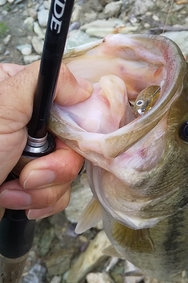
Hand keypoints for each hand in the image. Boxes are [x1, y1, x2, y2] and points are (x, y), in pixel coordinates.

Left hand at [0, 61, 91, 219]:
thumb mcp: (3, 106)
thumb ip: (45, 82)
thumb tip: (85, 87)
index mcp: (24, 94)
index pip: (72, 102)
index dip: (76, 126)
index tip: (64, 141)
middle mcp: (31, 122)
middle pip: (74, 141)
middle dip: (55, 165)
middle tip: (29, 173)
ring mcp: (33, 153)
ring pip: (69, 169)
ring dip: (43, 187)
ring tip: (14, 188)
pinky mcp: (34, 181)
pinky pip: (60, 191)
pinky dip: (39, 200)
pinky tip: (13, 197)